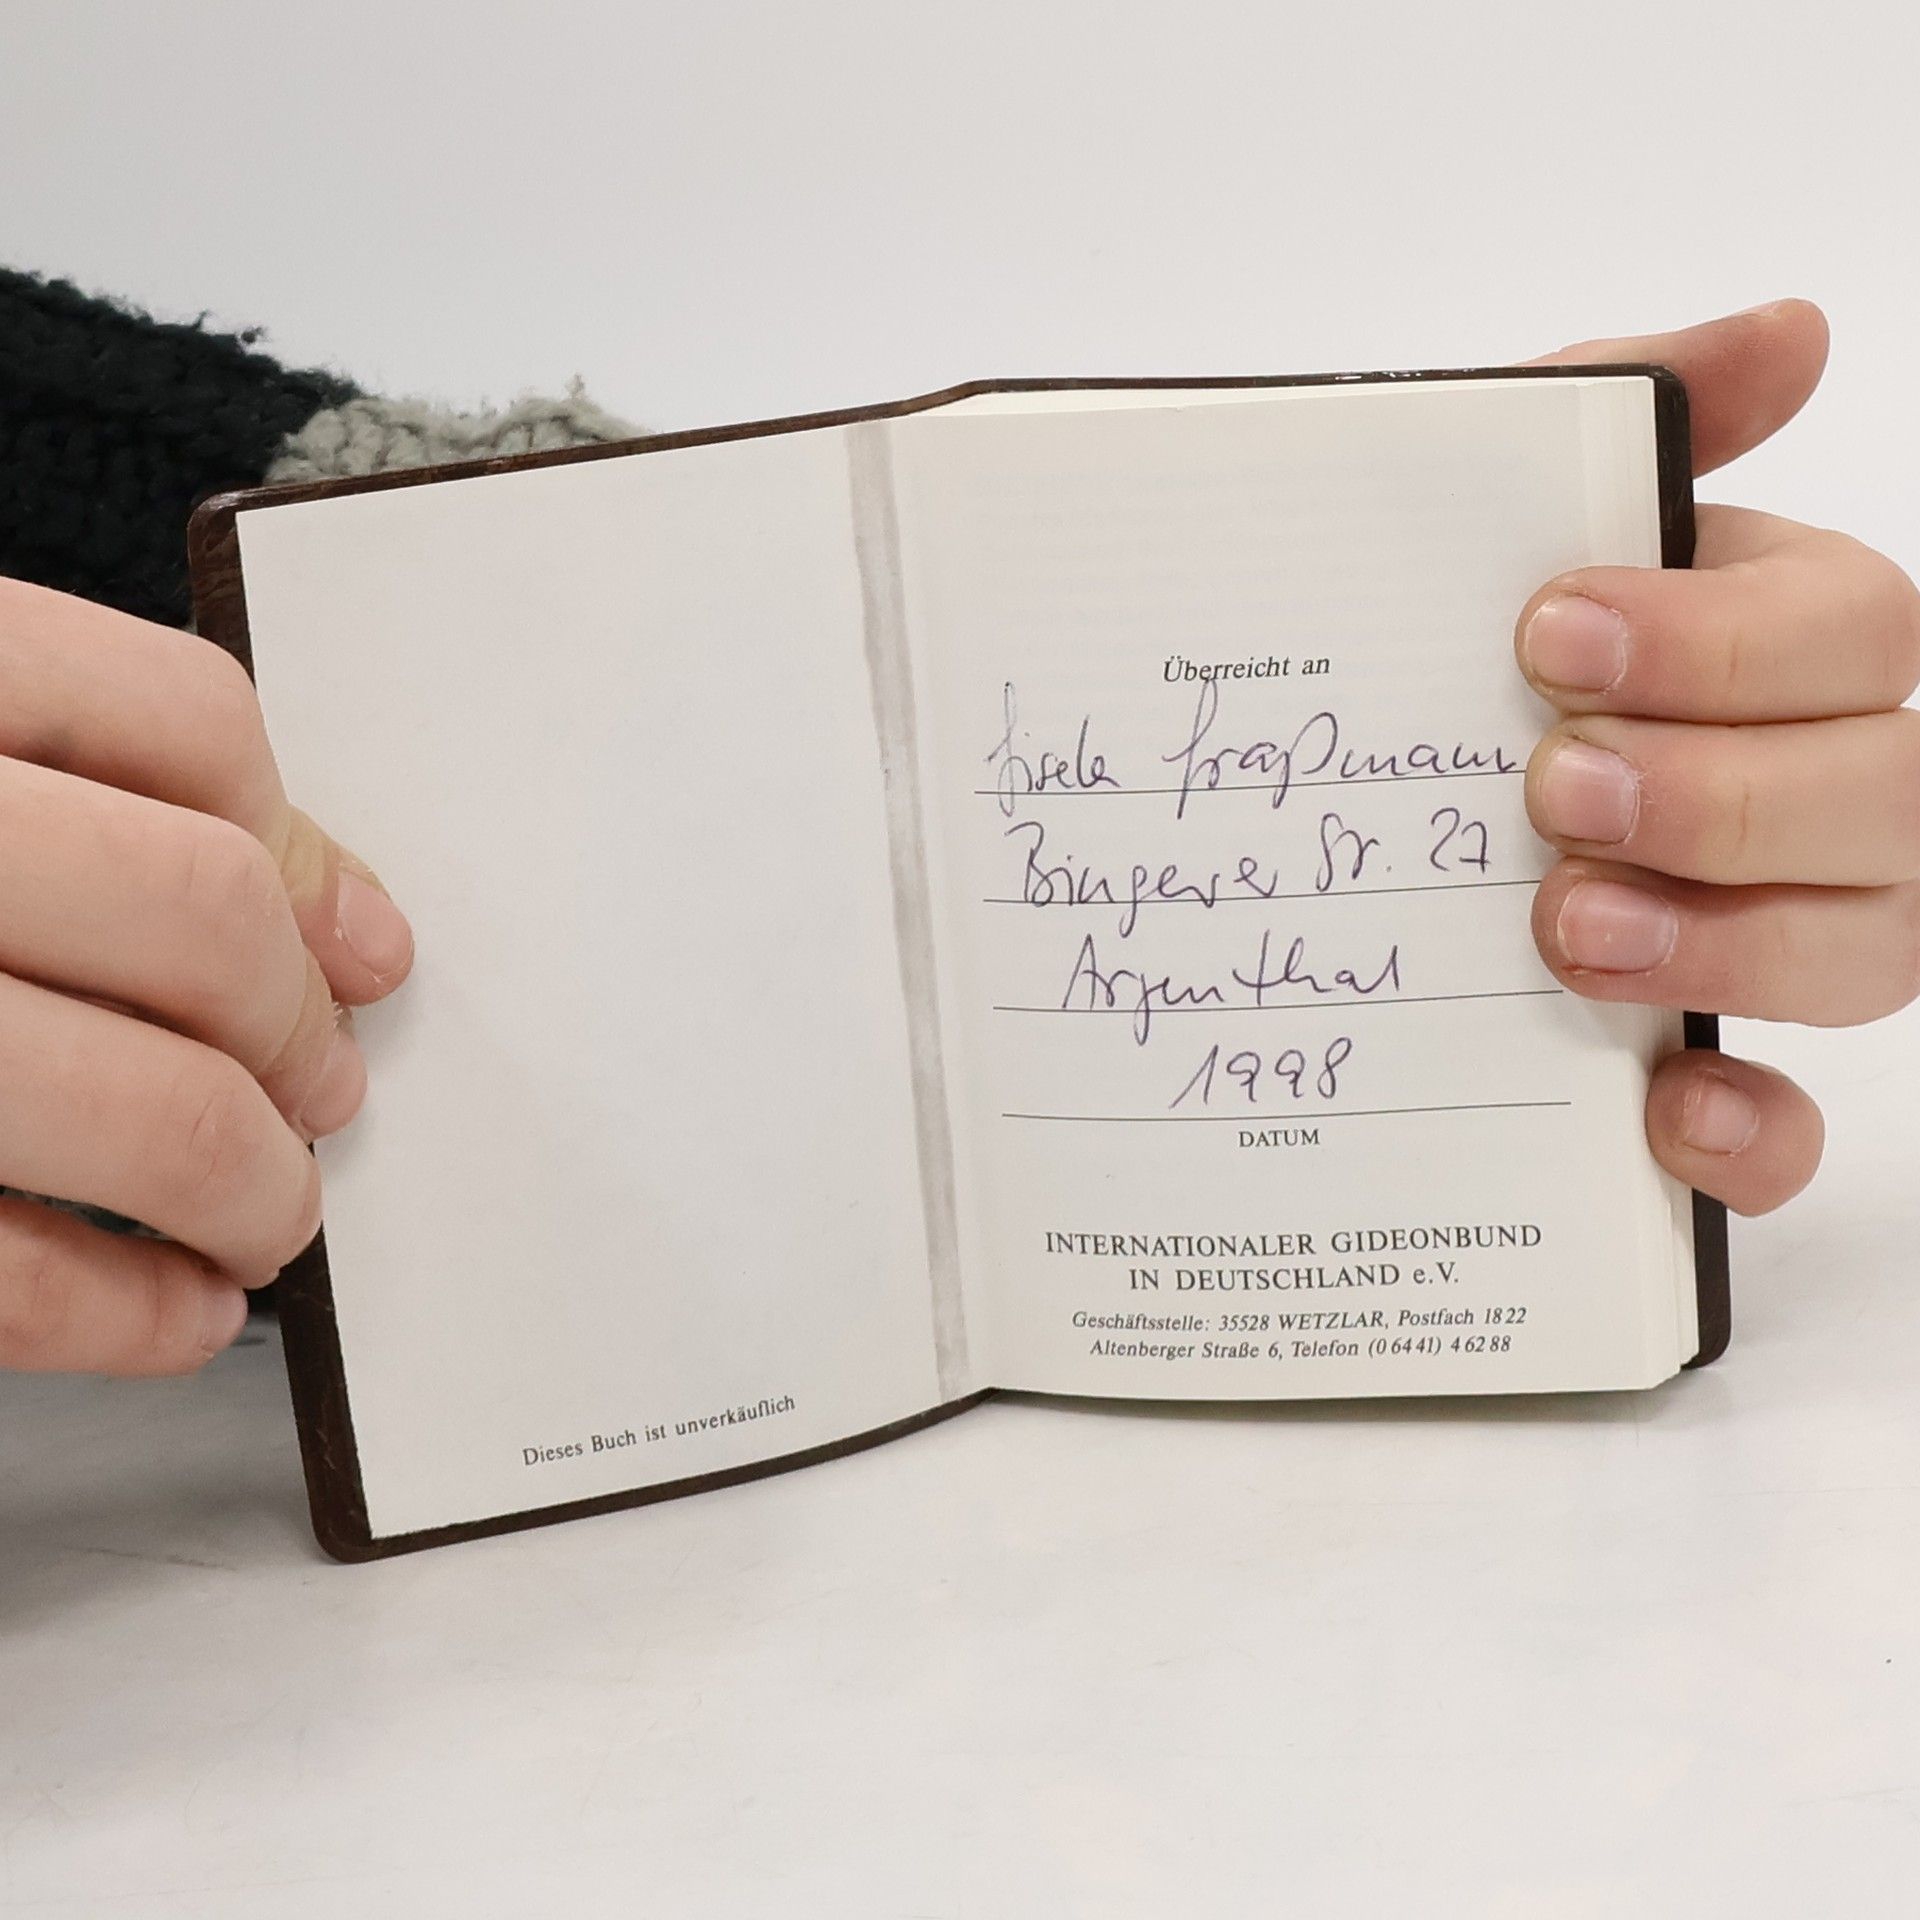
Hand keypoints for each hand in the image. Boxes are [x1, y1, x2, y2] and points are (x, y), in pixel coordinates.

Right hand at [0, 581, 413, 1374]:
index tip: (367, 950)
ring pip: (148, 1108)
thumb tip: (359, 924)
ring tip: (270, 1216)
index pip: (181, 721)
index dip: (301, 848)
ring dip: (254, 1188)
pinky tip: (181, 1314)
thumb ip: (108, 797)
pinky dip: (128, 1315)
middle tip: (329, 1091)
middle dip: (298, 1029)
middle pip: (198, 913)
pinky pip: (9, 1277)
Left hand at [1518, 299, 1918, 1215]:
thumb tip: (1795, 328)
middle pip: (1887, 791)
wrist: (1338, 807)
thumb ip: (1630, 409)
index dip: (1723, 640)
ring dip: (1733, 943)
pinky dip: (1751, 1133)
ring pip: (1874, 952)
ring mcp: (1788, 931)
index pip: (1850, 631)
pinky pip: (1796, 1125)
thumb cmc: (1452, 644)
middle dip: (1722, 792)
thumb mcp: (1499, 504)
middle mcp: (1821, 784)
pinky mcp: (1716, 1061)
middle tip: (1551, 790)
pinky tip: (1670, 1109)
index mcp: (1779, 641)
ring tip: (1563, 929)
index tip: (1547, 639)